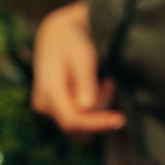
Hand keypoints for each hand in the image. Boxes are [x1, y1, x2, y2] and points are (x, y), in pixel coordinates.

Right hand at [32, 1, 125, 135]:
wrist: (56, 37)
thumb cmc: (72, 43)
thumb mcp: (82, 56)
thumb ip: (84, 81)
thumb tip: (86, 107)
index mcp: (48, 91)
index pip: (71, 120)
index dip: (97, 124)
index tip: (120, 120)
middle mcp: (44, 106)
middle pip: (78, 127)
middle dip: (99, 112)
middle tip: (107, 83)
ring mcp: (47, 111)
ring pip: (81, 128)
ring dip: (98, 110)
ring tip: (102, 82)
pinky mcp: (55, 112)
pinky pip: (79, 121)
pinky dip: (93, 110)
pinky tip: (96, 87)